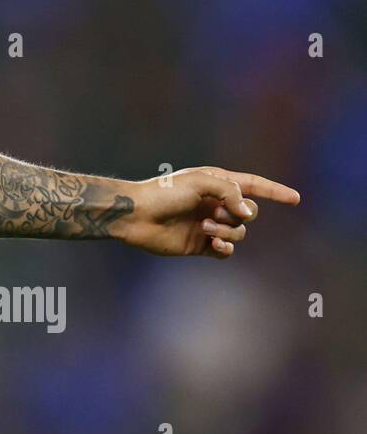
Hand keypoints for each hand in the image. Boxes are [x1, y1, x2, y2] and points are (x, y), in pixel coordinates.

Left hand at [112, 166, 299, 258]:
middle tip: (215, 213)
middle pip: (249, 214)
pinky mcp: (200, 245)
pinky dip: (225, 248)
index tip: (296, 199)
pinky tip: (214, 244)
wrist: (137, 215)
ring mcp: (208, 225)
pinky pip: (227, 251)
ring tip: (205, 228)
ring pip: (239, 233)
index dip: (275, 192)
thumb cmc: (164, 193)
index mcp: (216, 183)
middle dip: (239, 215)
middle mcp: (214, 204)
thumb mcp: (201, 181)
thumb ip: (231, 191)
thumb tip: (247, 213)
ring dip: (227, 231)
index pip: (253, 186)